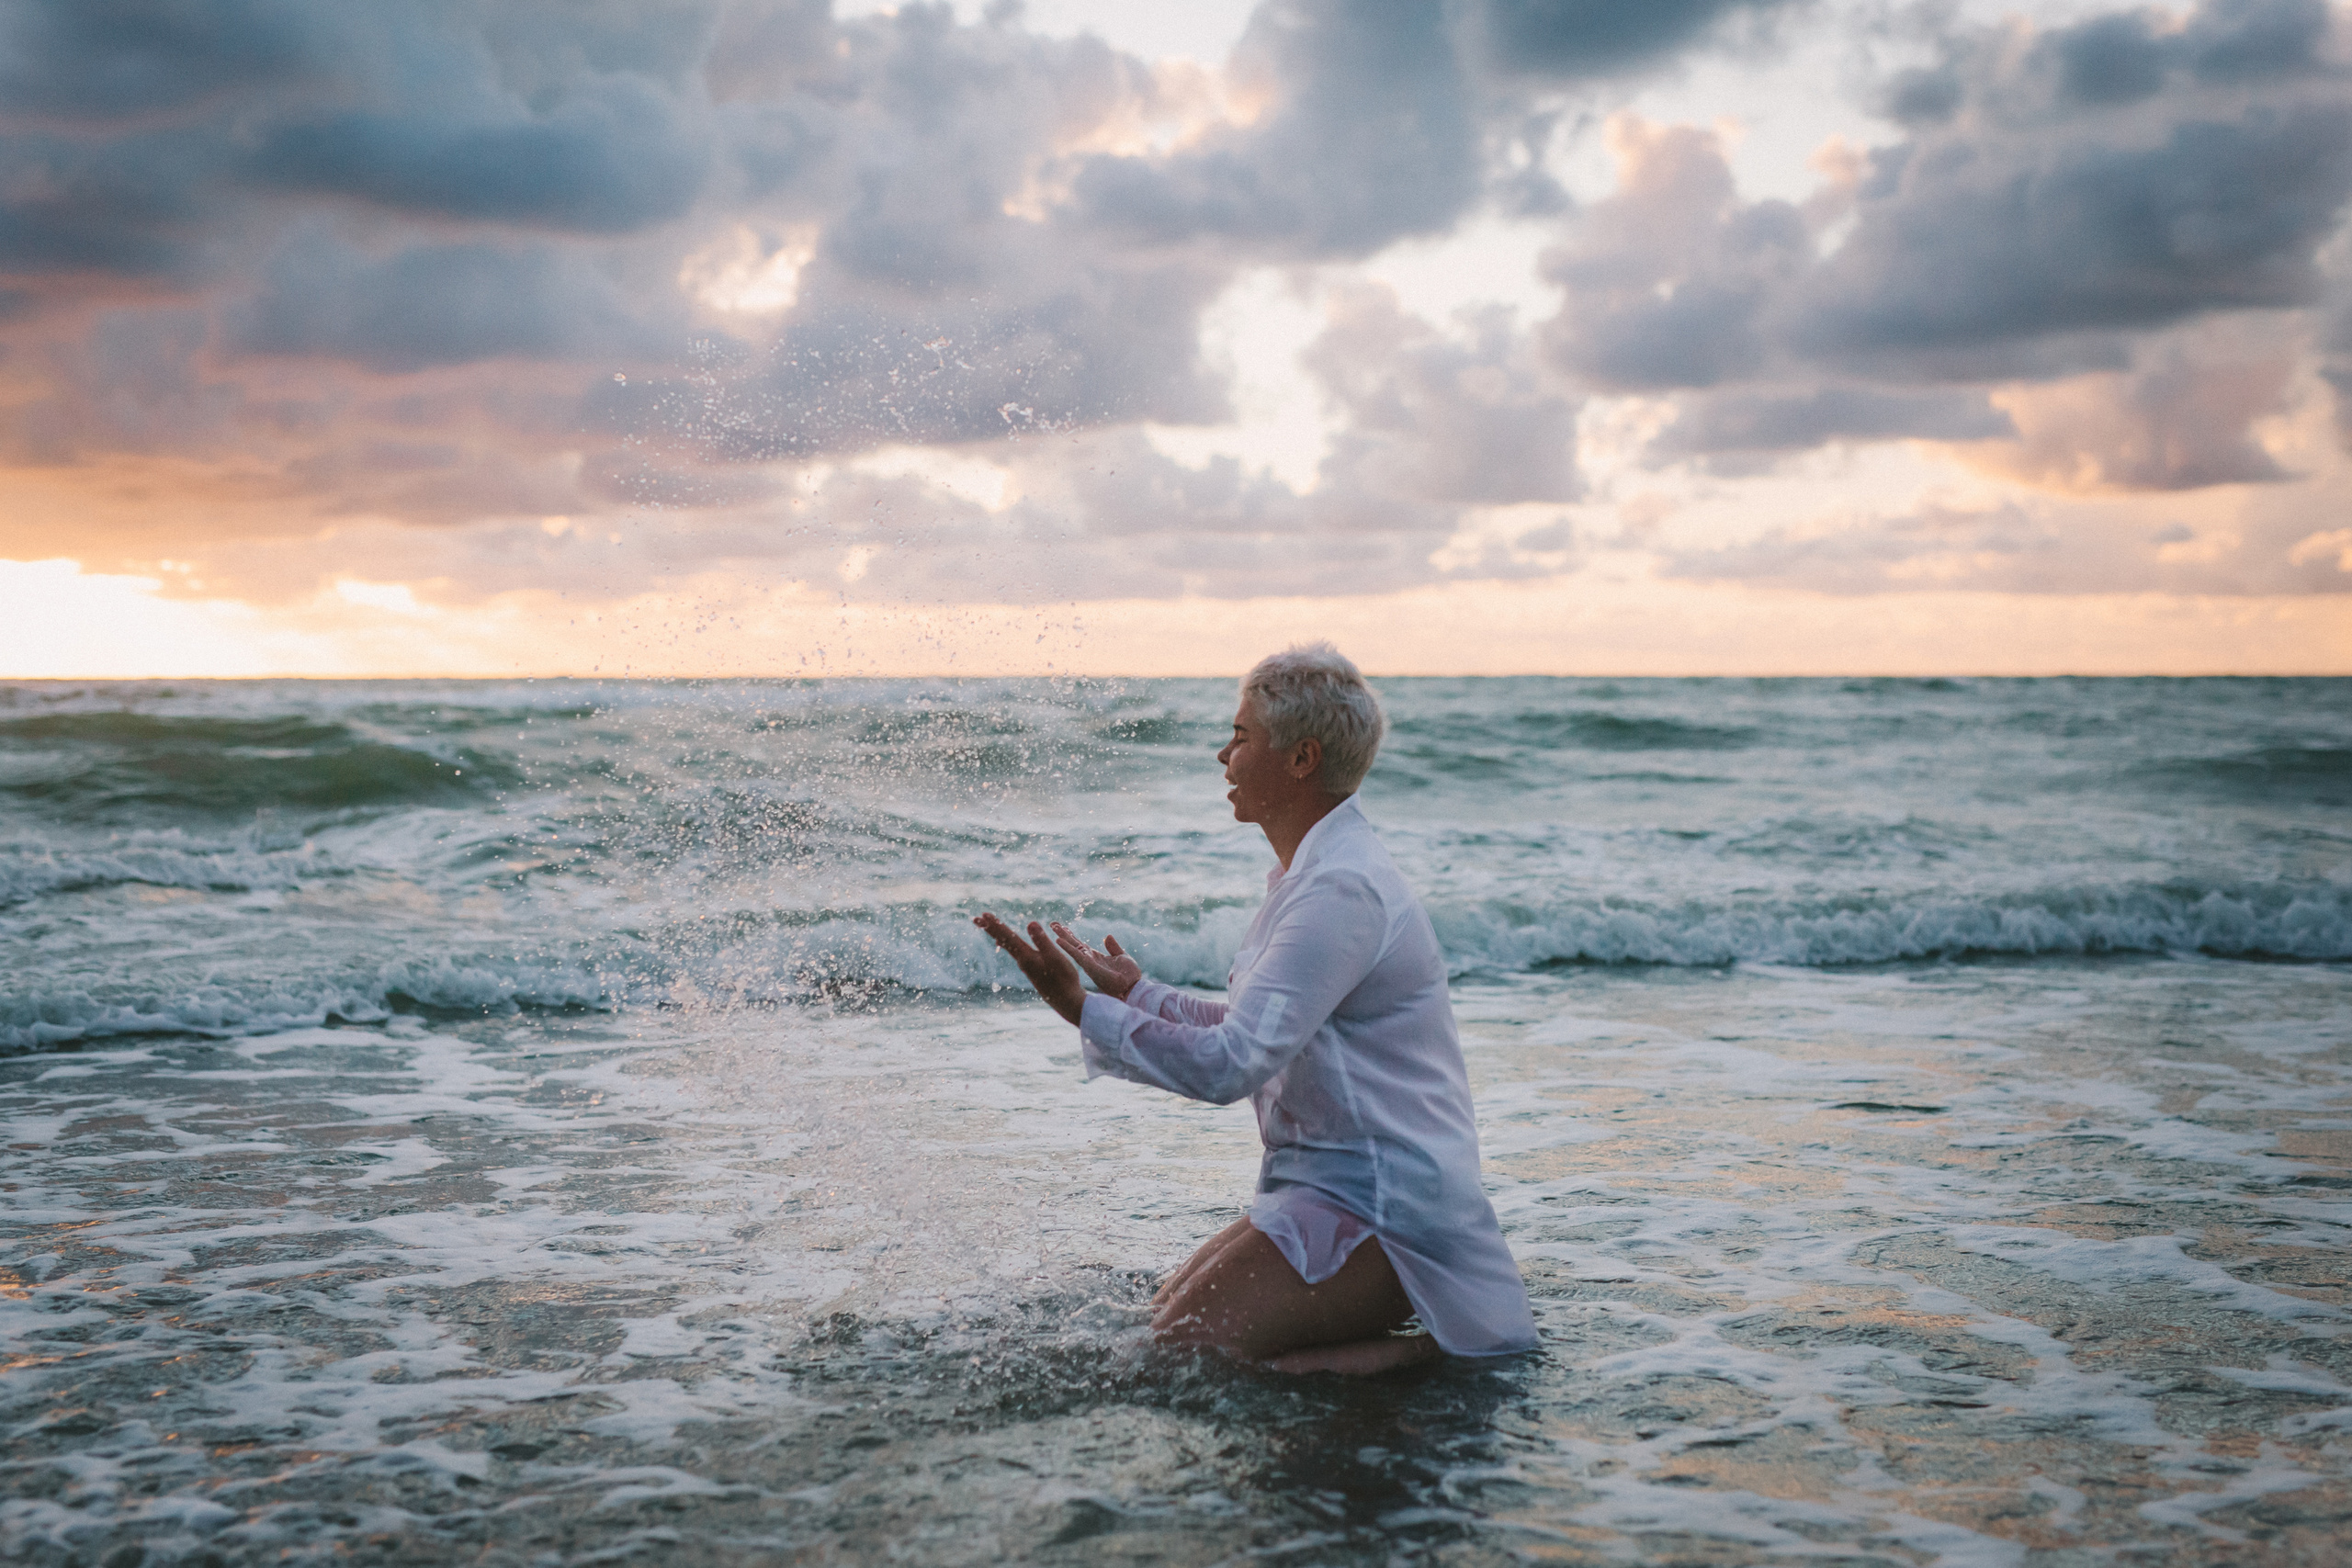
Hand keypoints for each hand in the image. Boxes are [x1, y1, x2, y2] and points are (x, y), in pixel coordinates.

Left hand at [973, 912, 1087, 1025]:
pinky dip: (1008, 943)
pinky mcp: (1032, 968)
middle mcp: (1022, 961)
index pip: (1007, 937)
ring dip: (998, 934)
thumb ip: (1042, 940)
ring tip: (988, 927)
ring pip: (1008, 946)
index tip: (983, 914)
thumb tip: (1030, 922)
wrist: (1066, 1001)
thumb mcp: (1054, 957)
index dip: (996, 925)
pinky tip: (1008, 943)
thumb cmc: (1063, 979)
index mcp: (1026, 957)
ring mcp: (1026, 965)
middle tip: (976, 919)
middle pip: (1003, 941)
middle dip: (990, 928)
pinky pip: (1015, 951)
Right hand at [1049, 923, 1141, 1001]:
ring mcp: (1088, 963)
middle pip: (1073, 945)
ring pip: (1072, 949)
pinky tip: (1058, 941)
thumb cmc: (1129, 975)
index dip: (1071, 936)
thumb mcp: (1122, 957)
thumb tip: (1107, 936)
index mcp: (1096, 957)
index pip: (1080, 945)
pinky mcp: (1090, 967)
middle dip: (1063, 935)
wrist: (1133, 987)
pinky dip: (1067, 948)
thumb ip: (1113, 947)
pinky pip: (1077, 956)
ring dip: (1062, 938)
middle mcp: (1089, 960)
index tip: (1062, 927)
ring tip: (1053, 927)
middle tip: (1052, 924)